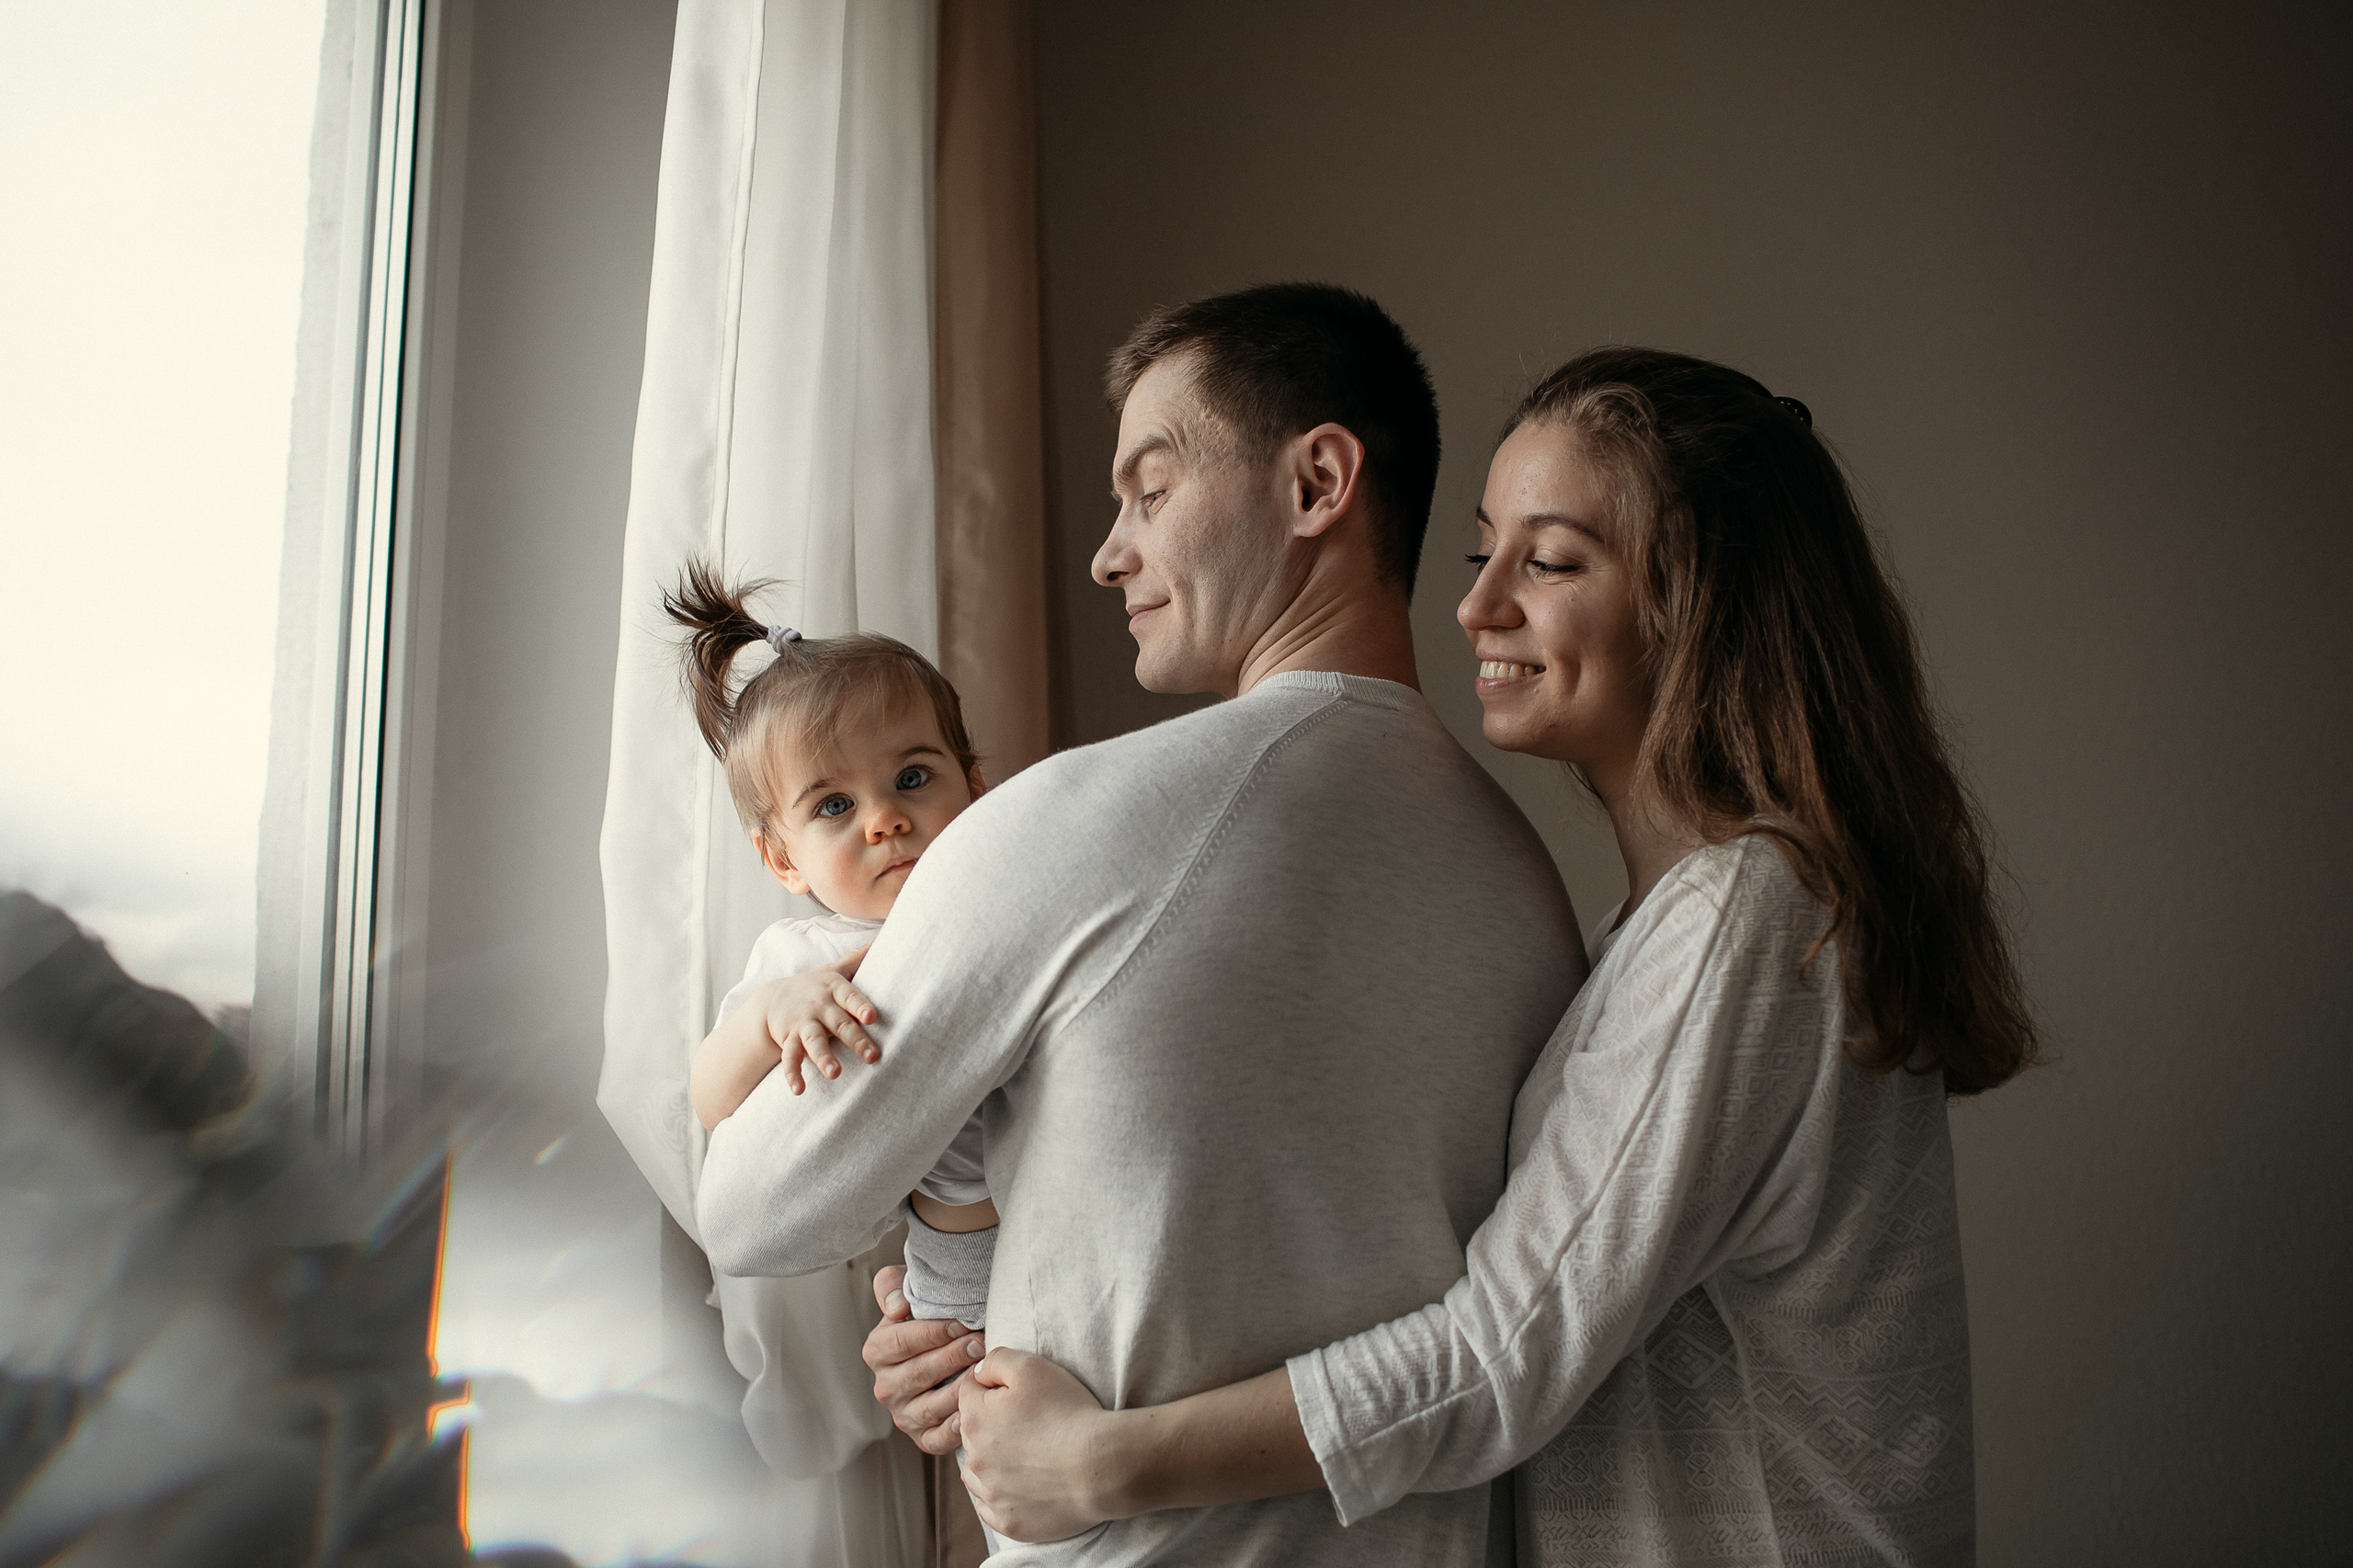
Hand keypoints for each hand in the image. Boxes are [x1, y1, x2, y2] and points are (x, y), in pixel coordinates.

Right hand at [761, 946, 877, 1092]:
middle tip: (873, 1056)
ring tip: (834, 1074)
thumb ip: (858, 958)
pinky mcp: (788, 1040)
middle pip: (839, 1024)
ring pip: (814, 1042)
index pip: (850, 996)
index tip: (872, 1017)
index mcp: (834, 989)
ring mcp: (803, 1024)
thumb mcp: (835, 970)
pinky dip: (793, 1074)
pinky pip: (790, 1059)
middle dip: (855, 1039)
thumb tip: (884, 936)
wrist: (773, 998)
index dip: (860, 1006)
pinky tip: (799, 1090)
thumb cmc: (816, 987)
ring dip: (823, 1058)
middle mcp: (819, 1007)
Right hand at [861, 1264, 985, 1454]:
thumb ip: (892, 1287)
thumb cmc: (929, 1318)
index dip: (933, 1332)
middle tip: (980, 1343)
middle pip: (918, 1373)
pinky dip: (954, 1429)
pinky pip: (936, 1439)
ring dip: (958, 1389)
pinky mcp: (923, 1438)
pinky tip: (973, 1411)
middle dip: (952, 1357)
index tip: (962, 1322)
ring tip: (982, 1371)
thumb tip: (898, 1307)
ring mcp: (903, 1415)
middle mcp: (885, 1387)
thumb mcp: (907, 1295)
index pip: (902, 1341)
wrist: (946, 1351)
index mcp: (877, 1351)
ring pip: (930, 1407)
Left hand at [958, 1347, 1125, 1542]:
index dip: (995, 1387)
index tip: (1021, 1394)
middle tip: (1030, 1423)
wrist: (1100, 1466)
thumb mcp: (1031, 1366)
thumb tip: (979, 1372)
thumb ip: (996, 1360)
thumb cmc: (1068, 1412)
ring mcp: (990, 1495)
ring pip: (977, 1473)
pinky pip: (992, 1507)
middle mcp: (974, 1460)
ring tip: (1025, 1455)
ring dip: (992, 1462)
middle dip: (992, 1424)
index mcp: (974, 1419)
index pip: (970, 1393)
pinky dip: (1002, 1496)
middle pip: (973, 1433)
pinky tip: (1025, 1485)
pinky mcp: (1008, 1522)